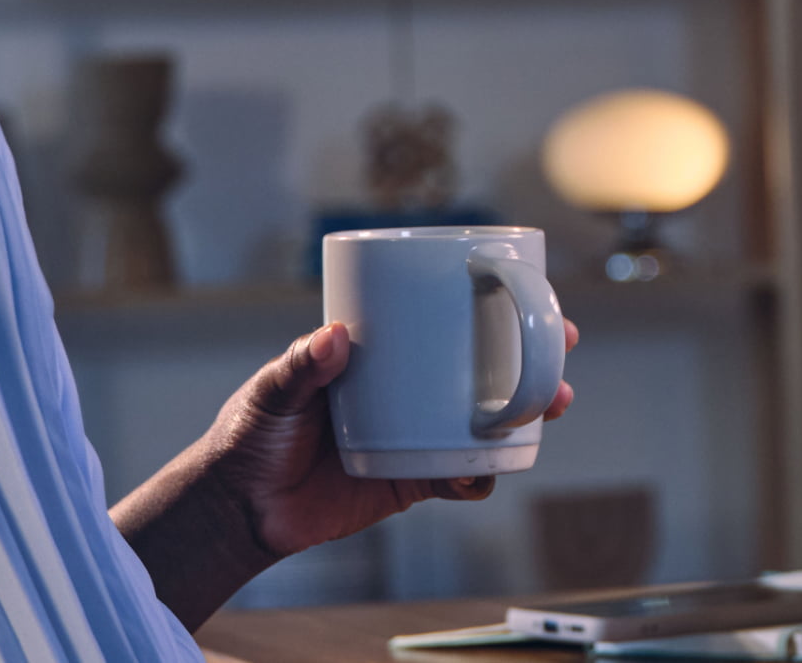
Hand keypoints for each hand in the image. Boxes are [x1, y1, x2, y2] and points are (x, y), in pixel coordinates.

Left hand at [203, 320, 579, 555]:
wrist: (240, 509)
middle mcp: (407, 390)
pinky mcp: (412, 480)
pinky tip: (491, 472)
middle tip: (560, 344)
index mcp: (381, 356)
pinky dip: (484, 475)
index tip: (527, 292)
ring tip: (550, 408)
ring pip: (486, 420)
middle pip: (482, 367)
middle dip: (530, 356)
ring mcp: (415, 434)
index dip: (489, 307)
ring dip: (525, 414)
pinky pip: (463, 476)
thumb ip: (298, 366)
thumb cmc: (248, 436)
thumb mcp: (270, 391)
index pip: (441, 321)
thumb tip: (334, 337)